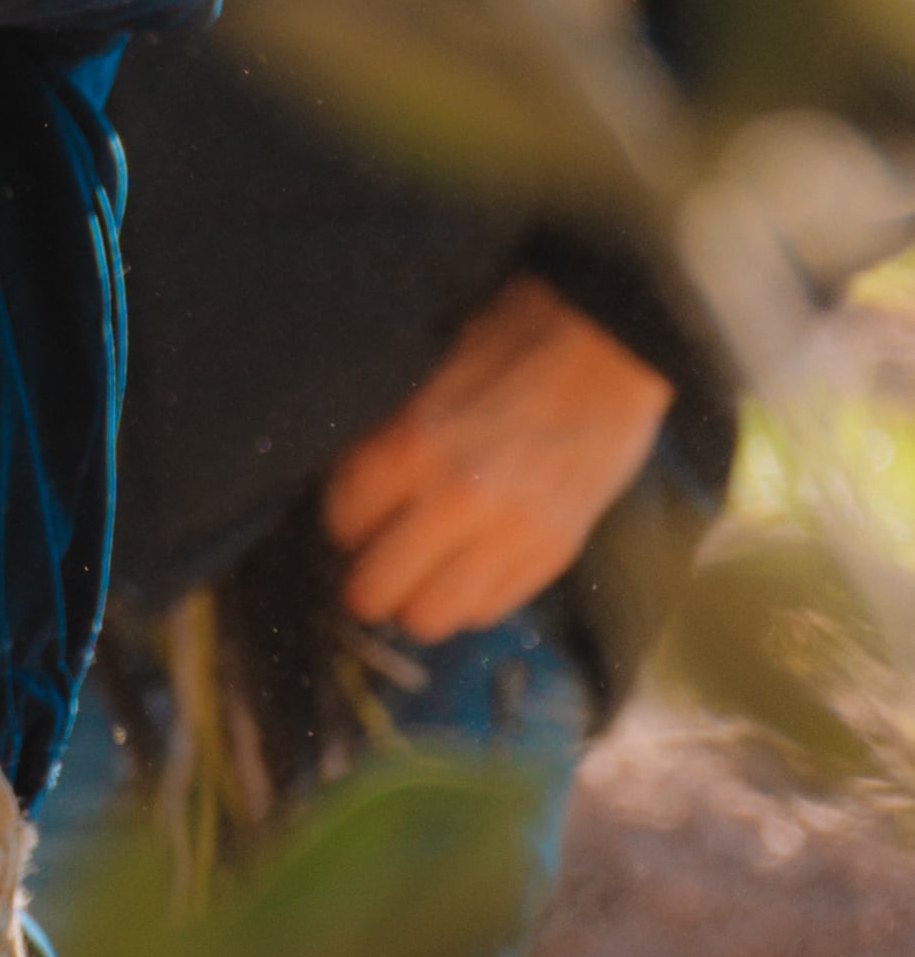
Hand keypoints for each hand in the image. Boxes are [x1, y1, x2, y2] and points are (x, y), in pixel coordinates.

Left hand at [320, 275, 675, 639]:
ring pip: (430, 618)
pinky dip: (468, 598)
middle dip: (363, 577)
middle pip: (375, 590)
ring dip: (415, 599)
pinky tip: (469, 566)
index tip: (353, 513)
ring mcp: (511, 537)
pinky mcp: (554, 556)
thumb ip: (394, 438)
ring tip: (421, 572)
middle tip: (373, 557)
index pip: (343, 519)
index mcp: (416, 444)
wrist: (614, 344)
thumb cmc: (516, 338)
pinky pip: (489, 610)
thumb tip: (359, 492)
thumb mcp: (433, 373)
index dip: (342, 518)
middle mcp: (458, 502)